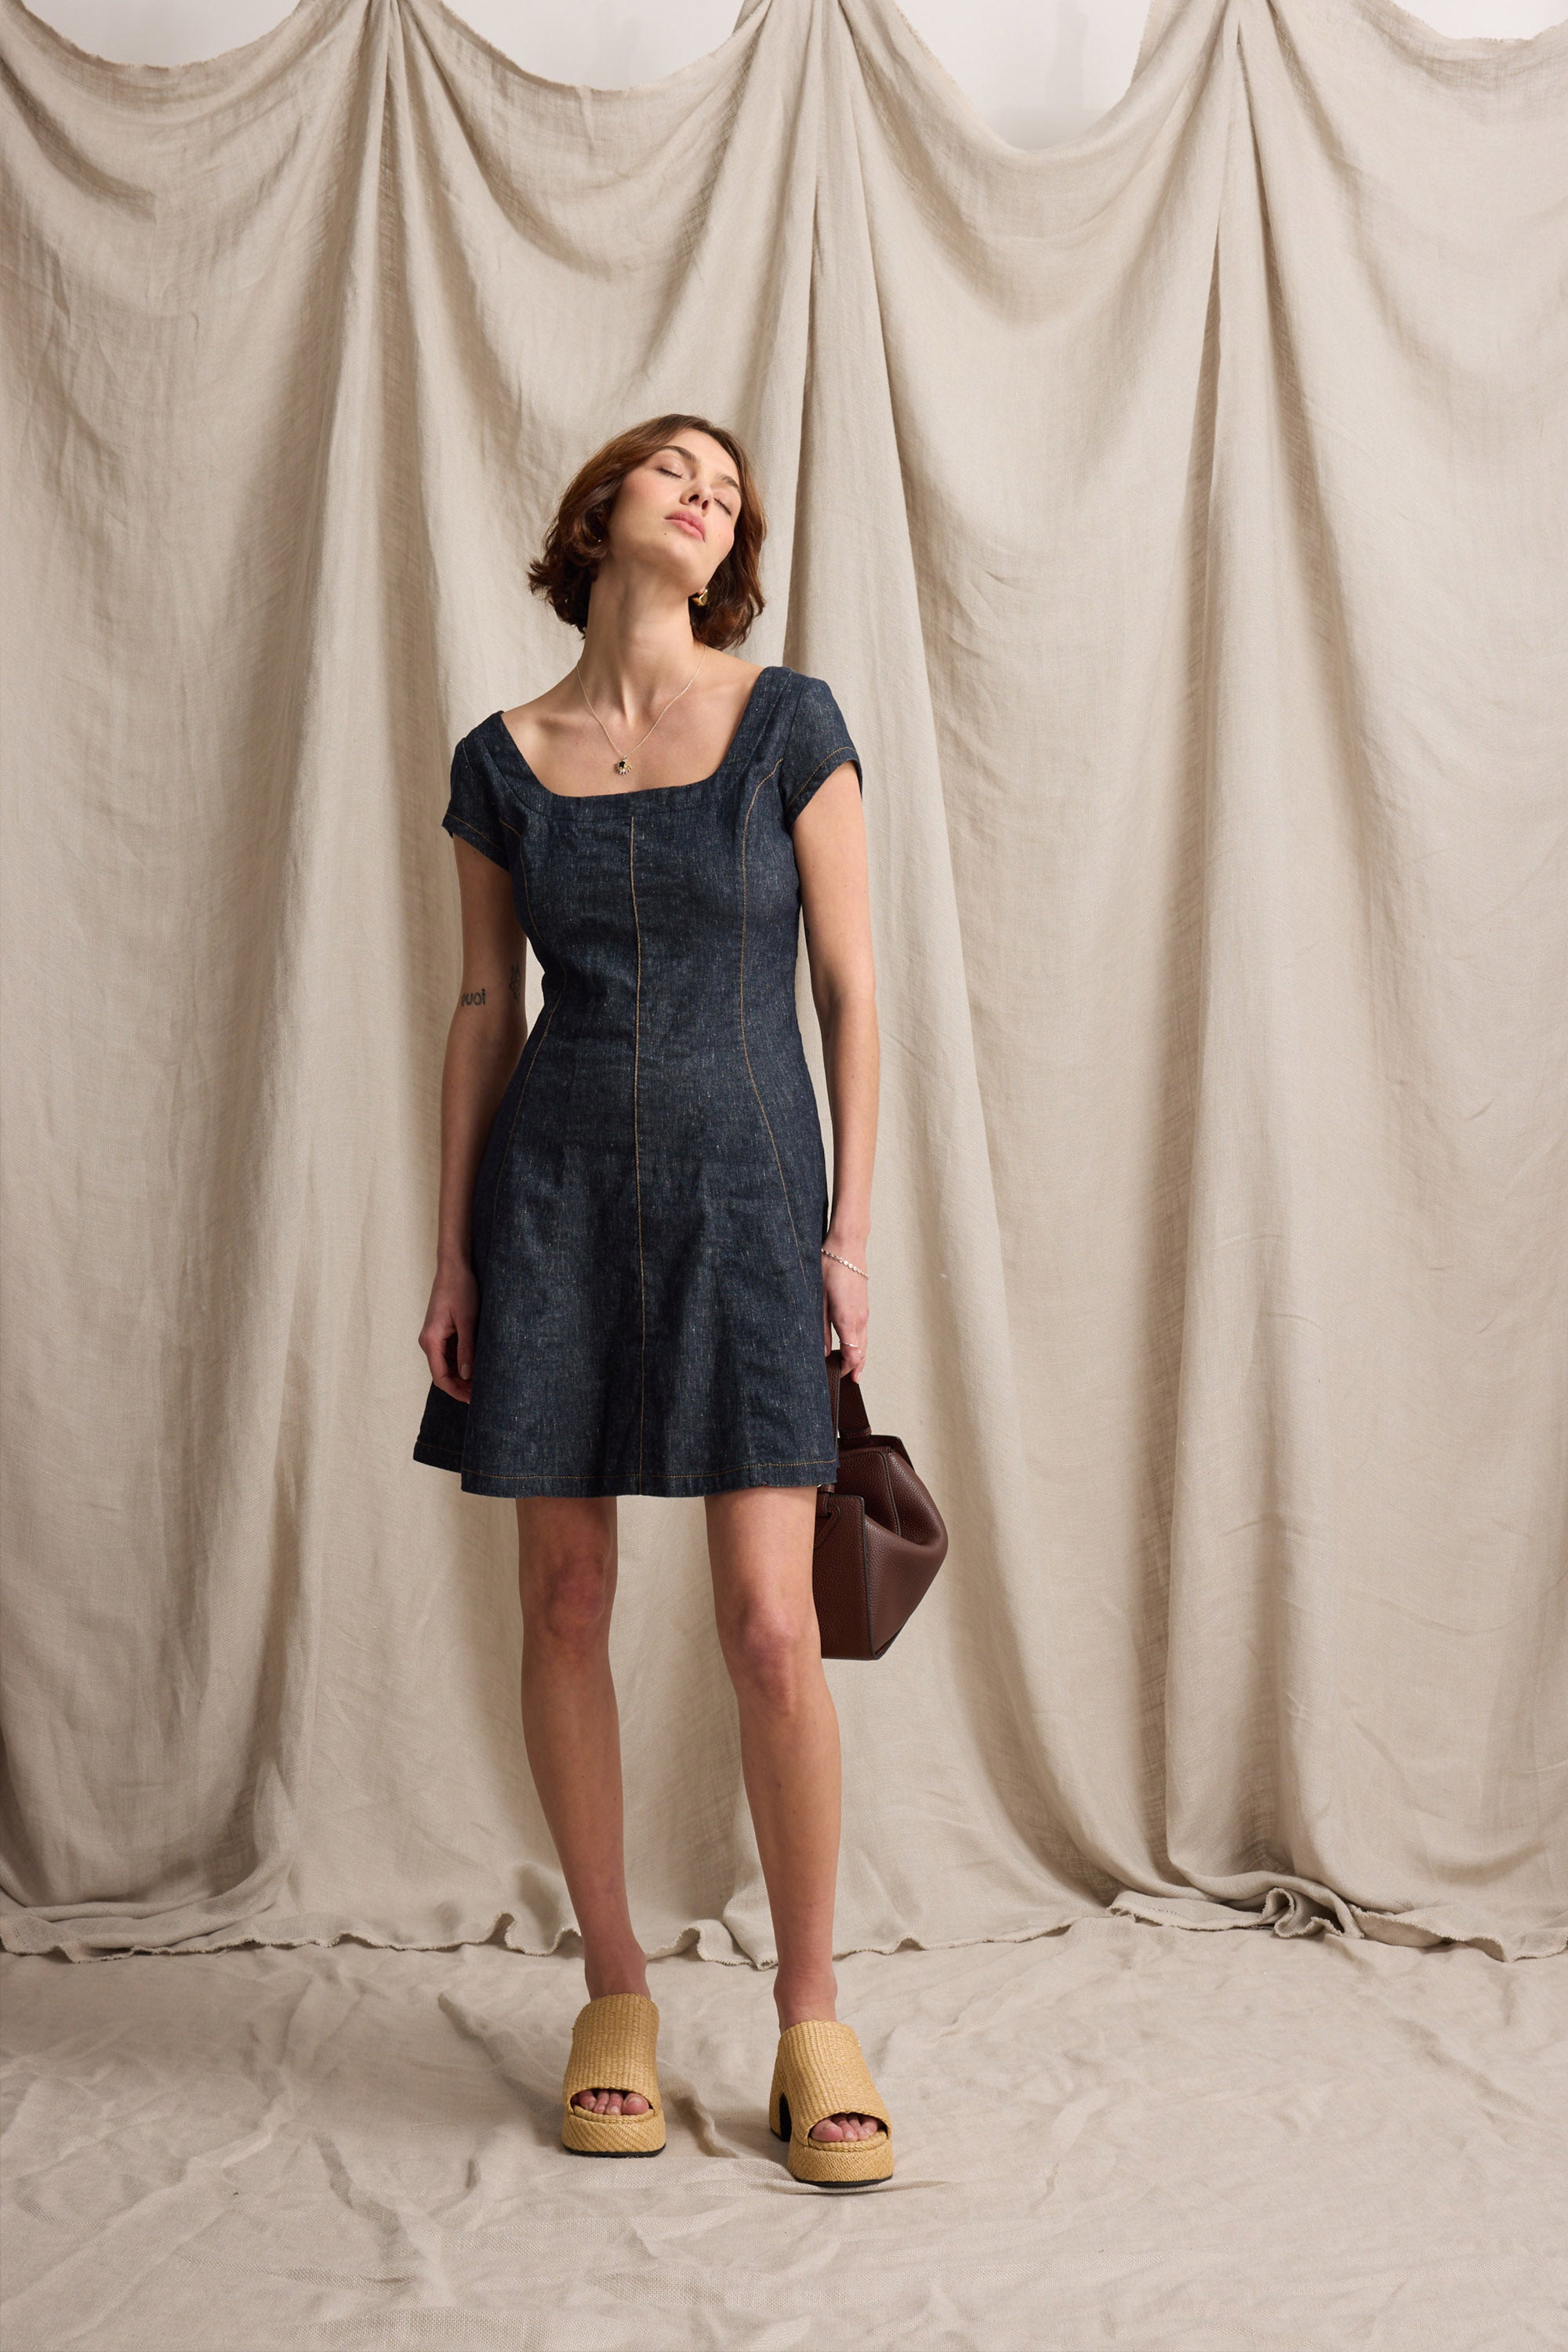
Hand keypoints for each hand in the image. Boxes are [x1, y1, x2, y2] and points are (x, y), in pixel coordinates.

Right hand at [419, 1259, 478, 1402]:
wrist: (454, 1267)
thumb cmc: (460, 1290)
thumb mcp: (467, 1321)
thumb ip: (467, 1349)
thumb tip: (467, 1375)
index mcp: (431, 1340)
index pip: (440, 1377)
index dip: (456, 1391)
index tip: (474, 1400)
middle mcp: (429, 1341)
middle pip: (443, 1374)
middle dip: (461, 1386)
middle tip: (483, 1394)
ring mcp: (434, 1337)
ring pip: (447, 1365)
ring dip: (462, 1375)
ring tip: (484, 1382)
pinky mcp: (441, 1332)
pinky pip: (450, 1354)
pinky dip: (462, 1363)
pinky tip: (478, 1366)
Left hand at [820, 1244, 867, 1382]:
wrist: (847, 1247)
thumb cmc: (830, 1268)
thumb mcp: (818, 1299)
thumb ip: (820, 1328)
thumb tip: (822, 1351)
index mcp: (847, 1320)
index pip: (852, 1355)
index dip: (845, 1369)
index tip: (837, 1377)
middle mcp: (860, 1319)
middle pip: (861, 1353)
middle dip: (854, 1368)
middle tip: (848, 1382)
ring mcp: (864, 1313)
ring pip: (865, 1343)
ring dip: (859, 1358)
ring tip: (854, 1372)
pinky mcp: (864, 1306)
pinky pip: (864, 1332)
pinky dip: (860, 1345)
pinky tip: (854, 1347)